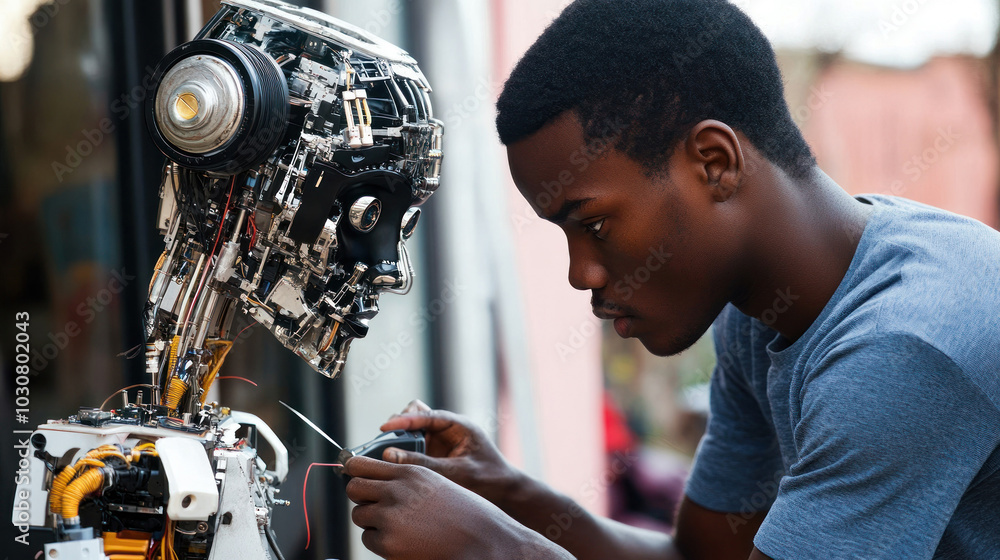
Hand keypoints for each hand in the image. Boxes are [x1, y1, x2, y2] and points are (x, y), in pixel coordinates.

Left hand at [344, 456, 569, 559]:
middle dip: (360, 496)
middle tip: (372, 503)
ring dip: (372, 520)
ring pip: (359, 515)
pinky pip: (368, 539)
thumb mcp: (436, 483)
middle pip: (353, 488)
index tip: (351, 475)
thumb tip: (374, 480)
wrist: (483, 539)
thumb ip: (406, 479)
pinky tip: (402, 540)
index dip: (353, 471)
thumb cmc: (464, 513)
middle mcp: (397, 490)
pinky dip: (379, 541)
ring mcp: (390, 517)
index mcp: (410, 472)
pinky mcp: (387, 542)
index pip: (362, 464)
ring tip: (396, 525)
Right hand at [380, 400, 519, 506]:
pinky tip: (394, 466)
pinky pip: (413, 450)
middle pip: (414, 419)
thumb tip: (391, 455)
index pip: (425, 414)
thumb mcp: (457, 472)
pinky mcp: (435, 456)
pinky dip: (403, 455)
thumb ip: (425, 464)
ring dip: (398, 442)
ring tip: (385, 456)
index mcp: (457, 425)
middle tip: (383, 444)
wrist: (505, 493)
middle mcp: (446, 430)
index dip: (404, 420)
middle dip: (398, 429)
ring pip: (411, 434)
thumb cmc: (488, 479)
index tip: (384, 426)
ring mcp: (440, 443)